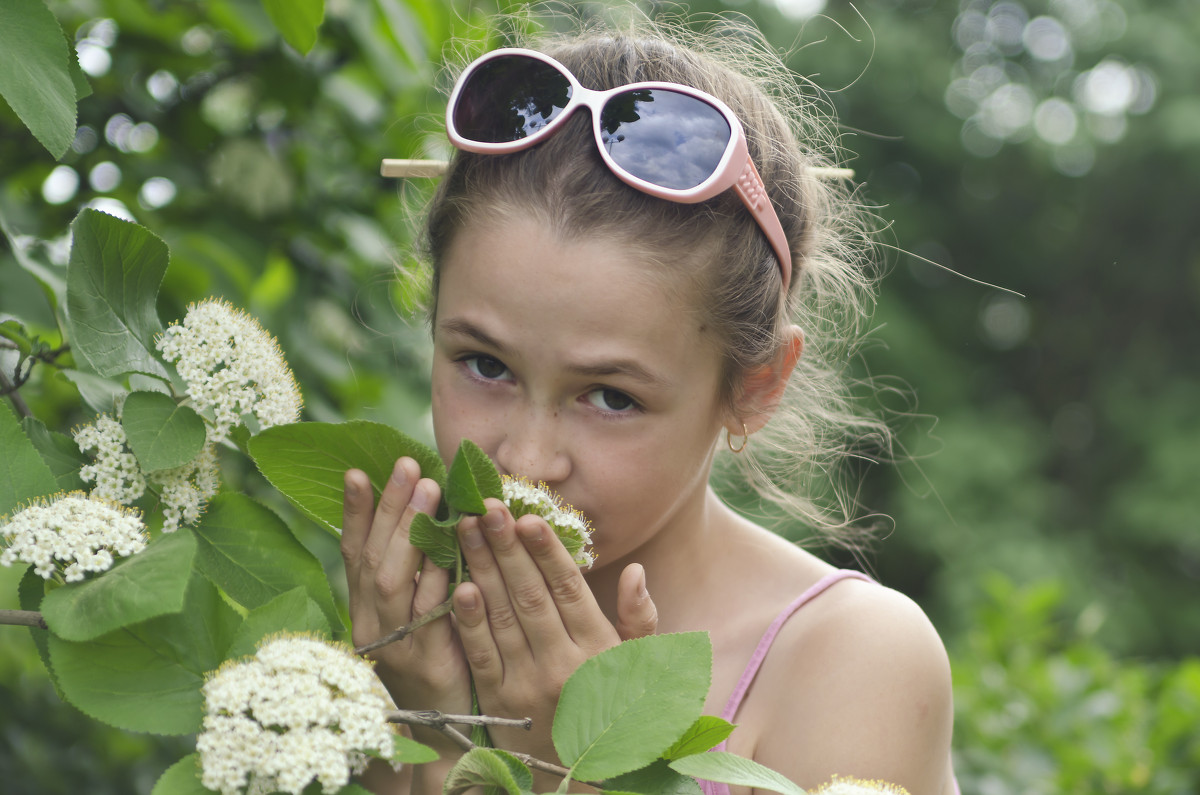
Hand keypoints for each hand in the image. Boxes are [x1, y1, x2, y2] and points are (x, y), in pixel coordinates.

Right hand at [341, 458, 471, 749]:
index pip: (354, 553)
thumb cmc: (434, 655)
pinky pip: (431, 612)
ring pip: (394, 581)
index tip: (356, 472)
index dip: (354, 513)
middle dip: (390, 508)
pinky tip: (451, 546)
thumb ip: (415, 567)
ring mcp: (397, 642)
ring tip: (430, 489)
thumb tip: (425, 507)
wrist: (443, 725)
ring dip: (411, 531)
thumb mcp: (412, 610)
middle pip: (374, 558)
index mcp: (365, 608)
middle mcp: (372, 623)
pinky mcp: (428, 659)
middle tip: (407, 466)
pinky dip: (438, 577)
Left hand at [451, 499, 657, 769]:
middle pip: (530, 595)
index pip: (569, 590)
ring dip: (482, 570)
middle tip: (486, 507)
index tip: (529, 517)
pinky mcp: (498, 702)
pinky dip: (469, 622)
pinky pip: (482, 655)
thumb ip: (640, 619)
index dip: (547, 552)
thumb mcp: (641, 667)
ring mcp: (528, 685)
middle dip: (506, 548)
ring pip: (502, 617)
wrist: (585, 778)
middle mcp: (564, 665)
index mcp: (599, 650)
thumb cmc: (618, 711)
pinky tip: (459, 588)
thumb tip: (635, 573)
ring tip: (465, 529)